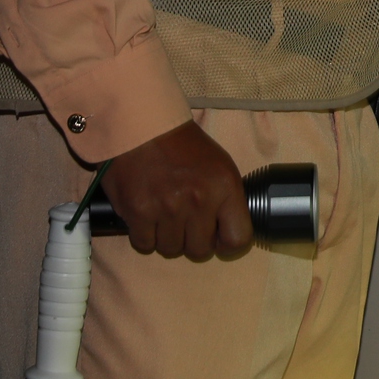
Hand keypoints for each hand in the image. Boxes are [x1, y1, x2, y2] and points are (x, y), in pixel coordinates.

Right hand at [104, 121, 251, 258]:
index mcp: (225, 186)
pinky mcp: (139, 212)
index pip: (239, 239)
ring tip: (163, 214)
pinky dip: (144, 235)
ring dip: (167, 237)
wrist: (142, 127)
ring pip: (171, 249)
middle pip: (201, 251)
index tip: (217, 237)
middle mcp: (199, 200)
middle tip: (184, 221)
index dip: (227, 243)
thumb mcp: (220, 165)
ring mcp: (168, 208)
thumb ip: (227, 199)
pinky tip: (146, 216)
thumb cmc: (182, 146)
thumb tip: (226, 233)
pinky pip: (144, 244)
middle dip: (192, 240)